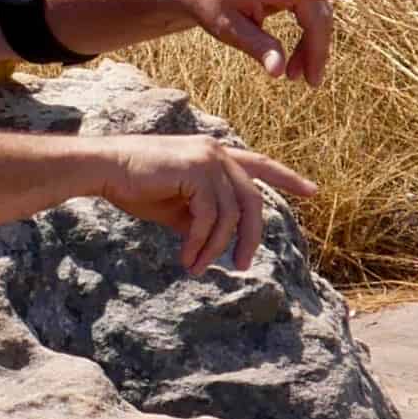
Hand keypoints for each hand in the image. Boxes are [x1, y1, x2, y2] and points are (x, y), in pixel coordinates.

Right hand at [91, 131, 317, 275]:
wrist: (104, 169)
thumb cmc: (134, 186)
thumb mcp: (176, 207)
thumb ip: (202, 218)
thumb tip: (219, 243)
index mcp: (214, 154)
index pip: (259, 165)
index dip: (287, 178)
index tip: (313, 191)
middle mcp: (217, 151)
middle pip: (253, 200)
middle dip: (251, 238)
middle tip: (241, 267)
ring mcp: (208, 158)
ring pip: (231, 214)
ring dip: (216, 248)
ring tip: (198, 267)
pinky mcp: (196, 169)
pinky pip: (210, 216)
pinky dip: (200, 242)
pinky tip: (187, 257)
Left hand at [171, 0, 352, 84]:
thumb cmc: (209, 4)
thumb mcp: (225, 29)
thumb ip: (254, 46)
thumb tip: (279, 72)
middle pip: (316, 13)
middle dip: (315, 49)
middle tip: (309, 82)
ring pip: (320, 14)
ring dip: (313, 46)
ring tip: (298, 75)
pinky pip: (315, 10)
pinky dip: (310, 36)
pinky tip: (298, 60)